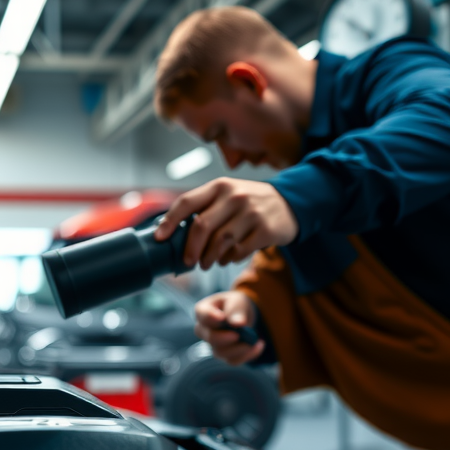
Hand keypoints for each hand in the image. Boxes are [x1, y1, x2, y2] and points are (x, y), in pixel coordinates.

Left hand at [154, 178, 298, 268]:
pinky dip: (229, 259)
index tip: (159, 238)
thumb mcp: (227, 196)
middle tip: (188, 262)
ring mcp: (252, 212)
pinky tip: (227, 259)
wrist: (290, 204)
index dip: (170, 221)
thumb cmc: (247, 204)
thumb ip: (204, 209)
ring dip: (209, 258)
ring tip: (207, 263)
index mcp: (219, 187)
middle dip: (190, 249)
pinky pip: (239, 251)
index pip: (187, 202)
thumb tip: (171, 233)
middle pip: (202, 226)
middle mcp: (235, 196)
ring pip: (220, 242)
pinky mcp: (266, 230)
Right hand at [194, 291, 264, 365]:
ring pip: (221, 352)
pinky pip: (233, 360)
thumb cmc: (235, 306)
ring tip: (255, 340)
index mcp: (203, 311)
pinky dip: (248, 355)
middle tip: (237, 335)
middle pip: (210, 337)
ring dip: (239, 348)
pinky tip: (259, 345)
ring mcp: (212, 345)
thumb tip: (238, 323)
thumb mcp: (238, 301)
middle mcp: (203, 330)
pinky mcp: (223, 355)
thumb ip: (236, 310)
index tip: (221, 318)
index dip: (210, 317)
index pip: (203, 314)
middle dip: (224, 338)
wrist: (241, 317)